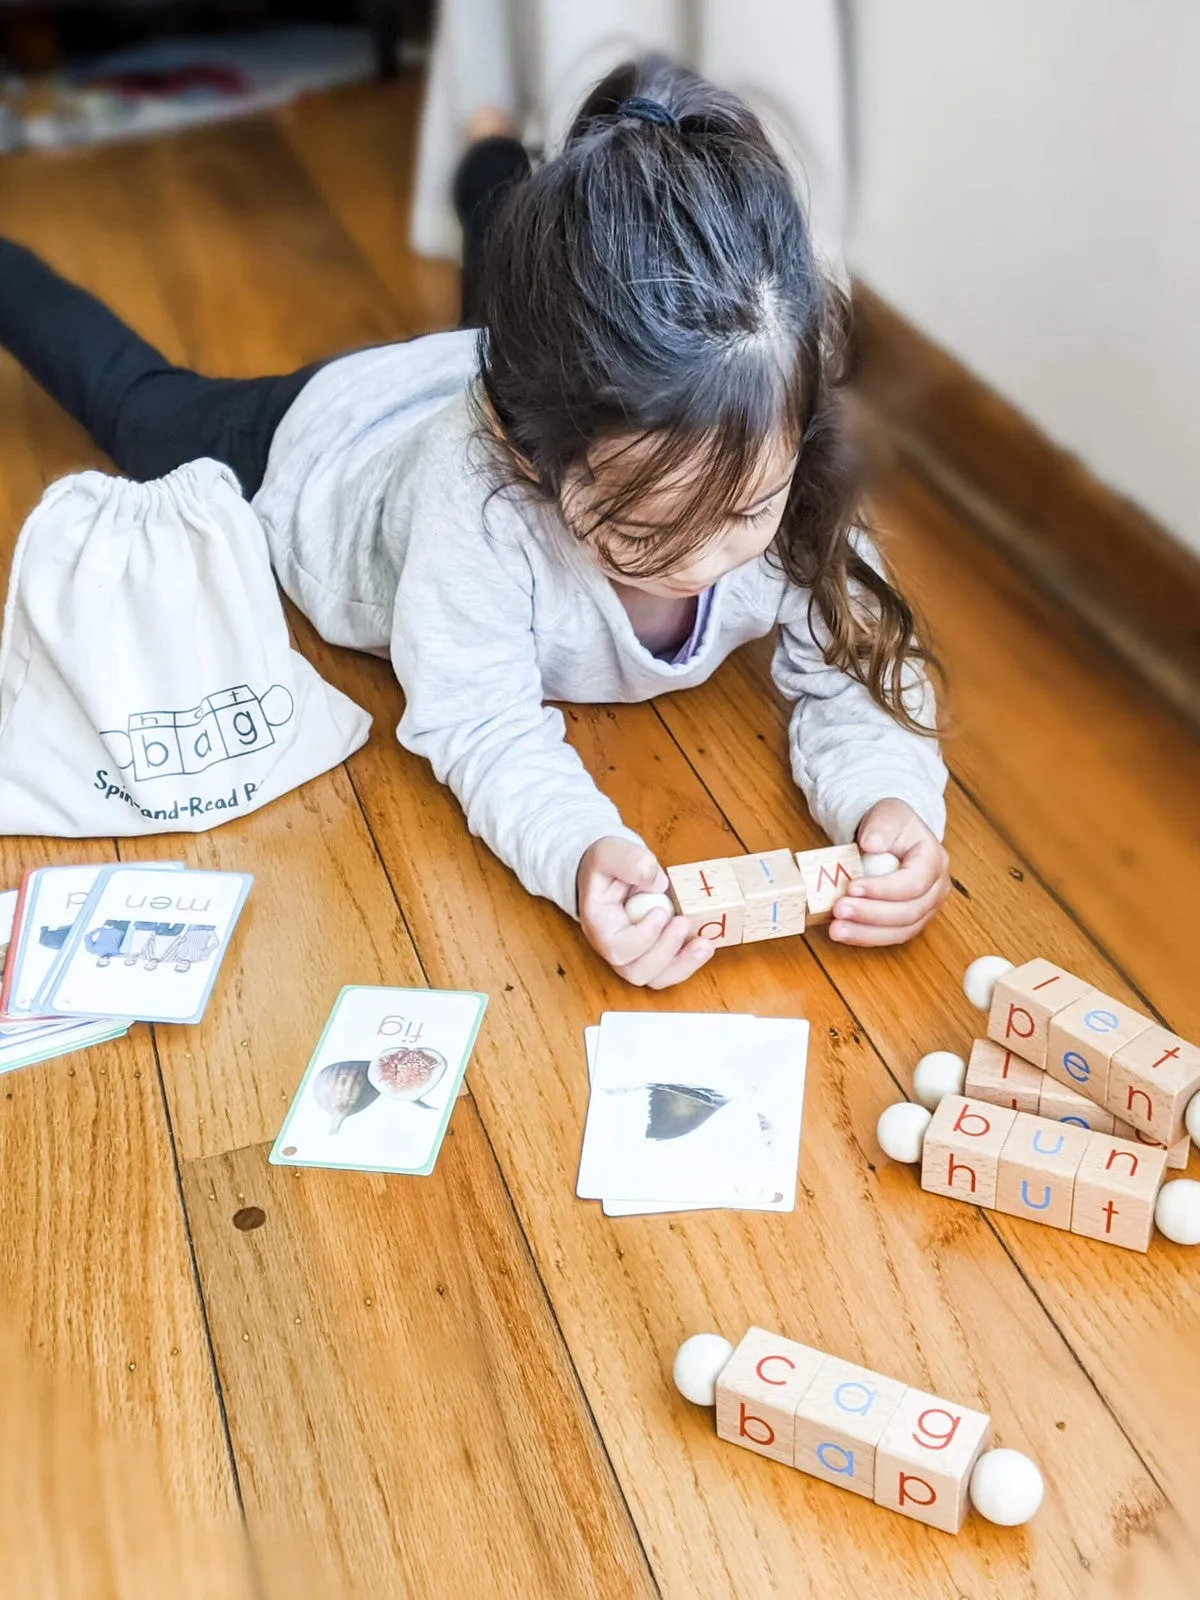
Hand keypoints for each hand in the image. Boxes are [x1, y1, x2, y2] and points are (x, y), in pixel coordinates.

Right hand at [577, 836, 713, 987]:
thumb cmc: (606, 865)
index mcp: (599, 925)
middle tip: (683, 923)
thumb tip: (657, 883)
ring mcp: (634, 953)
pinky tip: (704, 944)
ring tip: (704, 944)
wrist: (612, 870)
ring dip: (682, 964)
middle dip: (665, 952)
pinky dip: (689, 961)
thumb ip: (630, 862)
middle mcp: (614, 947)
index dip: (642, 937)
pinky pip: (670, 970)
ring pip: (655, 978)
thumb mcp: (611, 852)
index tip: (660, 911)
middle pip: (636, 971)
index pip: (615, 948)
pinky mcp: (654, 951)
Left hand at [829, 799, 949, 945]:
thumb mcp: (887, 814)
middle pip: (909, 912)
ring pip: (901, 931)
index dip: (883, 889)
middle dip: (871, 914)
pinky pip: (891, 936)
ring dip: (867, 933)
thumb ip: (881, 826)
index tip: (852, 887)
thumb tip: (871, 845)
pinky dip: (867, 937)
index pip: (914, 882)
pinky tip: (845, 933)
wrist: (891, 837)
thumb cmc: (891, 826)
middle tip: (839, 909)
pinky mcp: (910, 921)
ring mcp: (927, 908)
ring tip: (837, 929)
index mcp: (934, 860)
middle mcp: (937, 888)